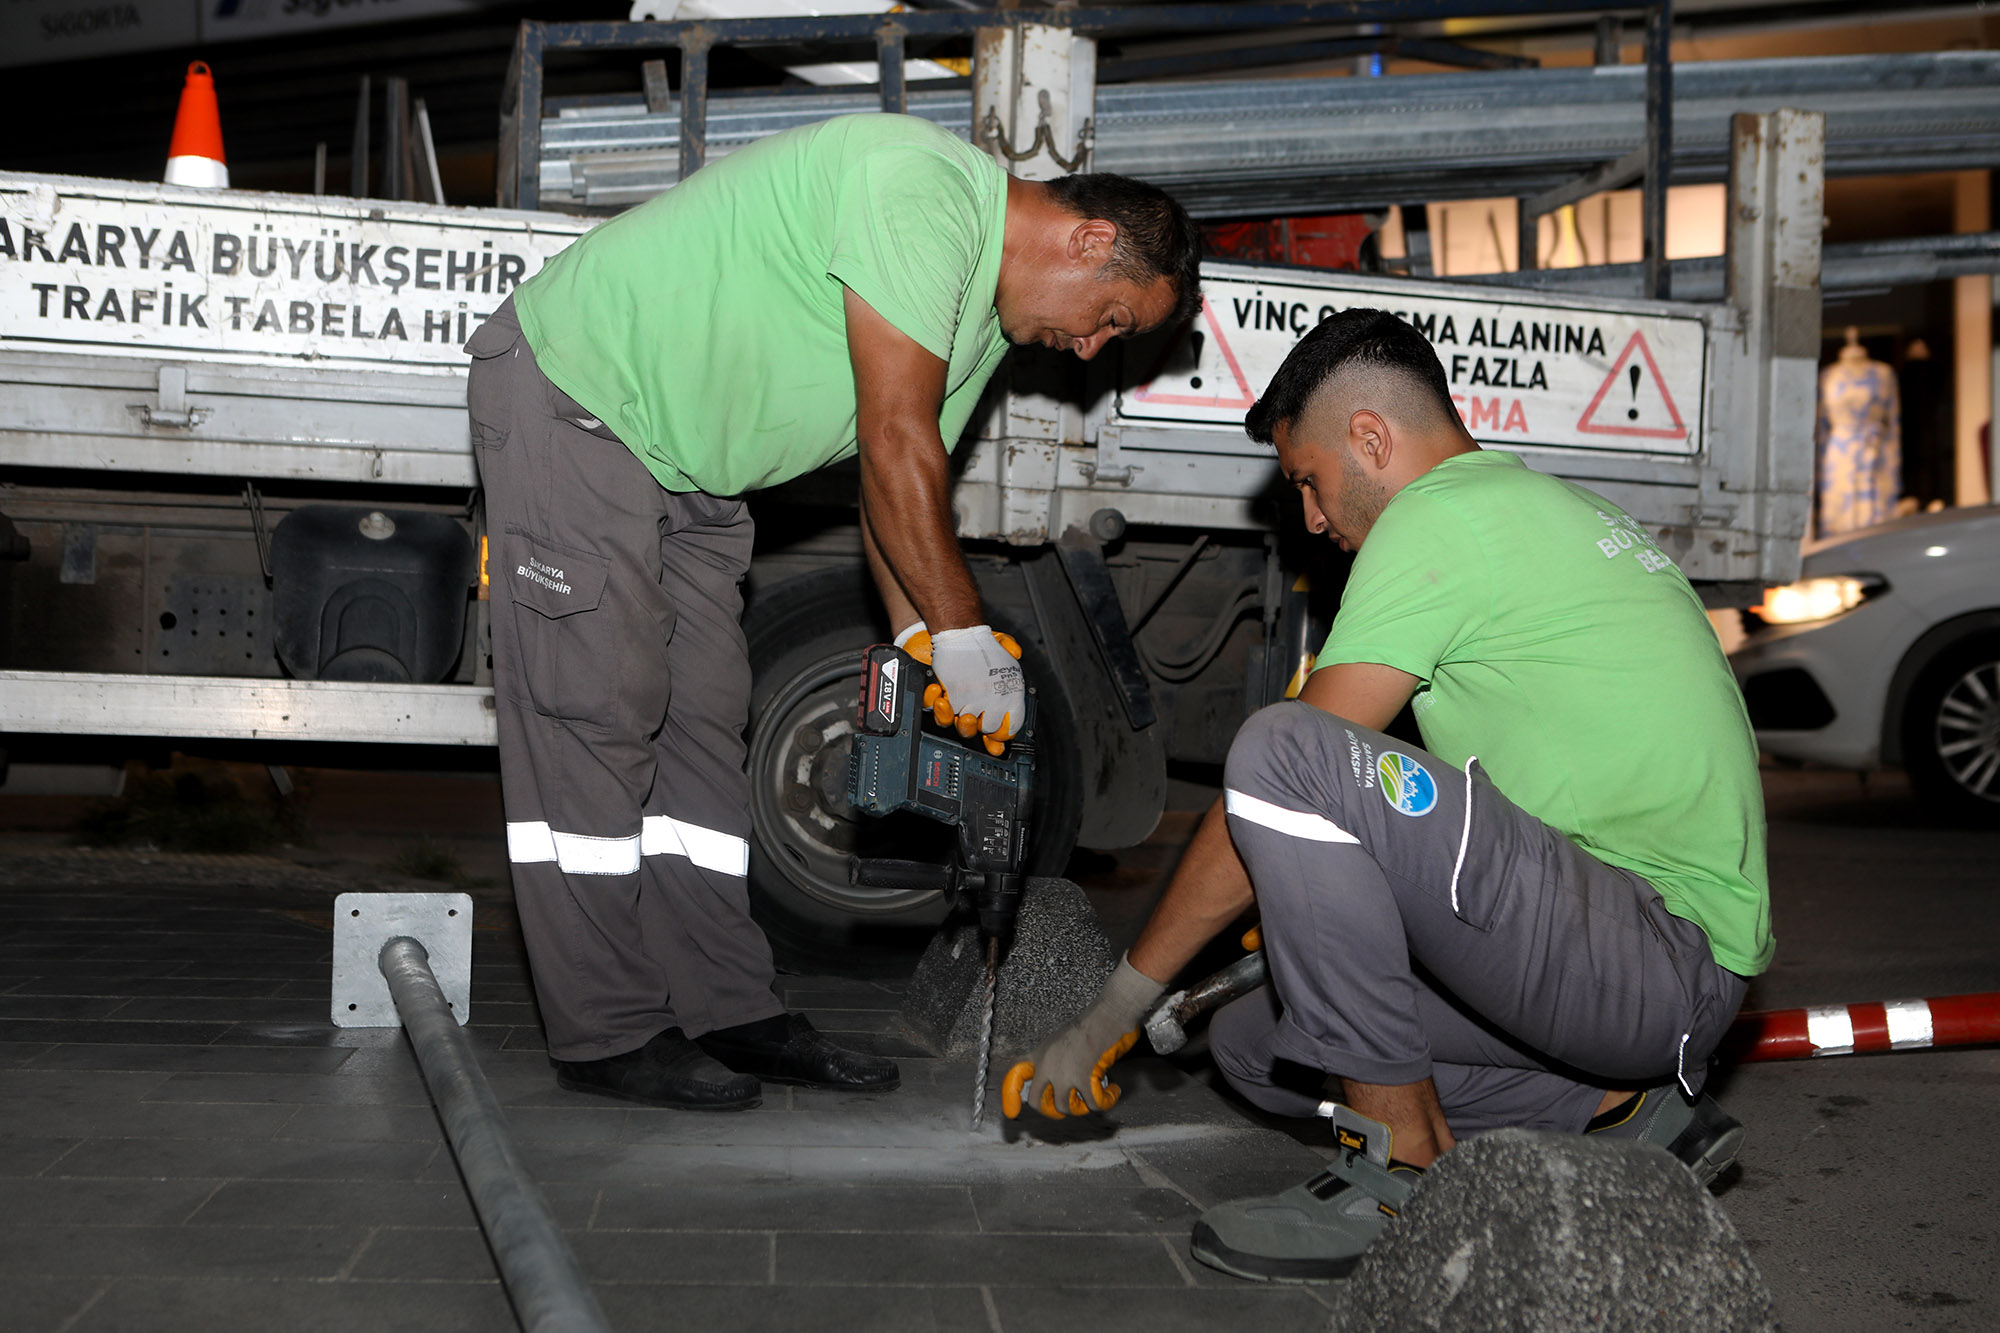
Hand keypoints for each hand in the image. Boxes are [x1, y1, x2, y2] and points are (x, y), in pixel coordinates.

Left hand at [927, 625, 1025, 741]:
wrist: (949, 633)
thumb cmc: (976, 642)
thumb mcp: (997, 640)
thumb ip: (1009, 644)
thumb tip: (1015, 652)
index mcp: (996, 698)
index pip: (1002, 725)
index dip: (1001, 734)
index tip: (998, 734)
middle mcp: (977, 704)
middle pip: (977, 730)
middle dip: (975, 727)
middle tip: (973, 717)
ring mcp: (956, 702)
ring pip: (953, 724)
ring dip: (956, 721)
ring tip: (955, 708)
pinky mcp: (937, 696)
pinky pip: (931, 707)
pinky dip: (933, 702)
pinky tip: (937, 690)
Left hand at [1002, 955, 1164, 1118]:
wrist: (1106, 1015)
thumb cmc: (1089, 1023)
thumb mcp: (1061, 1040)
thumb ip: (1055, 1060)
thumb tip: (1059, 1082)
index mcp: (1040, 1054)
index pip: (1015, 1074)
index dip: (1010, 1096)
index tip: (1011, 1113)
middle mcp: (1047, 1065)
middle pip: (1036, 1101)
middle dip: (1050, 1111)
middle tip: (1067, 1108)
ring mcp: (1063, 1074)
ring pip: (1064, 1107)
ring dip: (1080, 1108)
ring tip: (1093, 1098)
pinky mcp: (1083, 1078)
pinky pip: (1093, 1104)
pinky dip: (1105, 1101)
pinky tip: (1113, 1090)